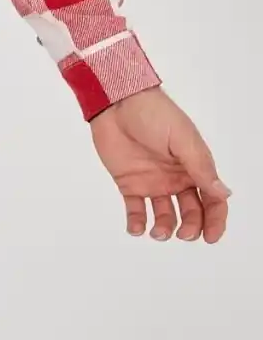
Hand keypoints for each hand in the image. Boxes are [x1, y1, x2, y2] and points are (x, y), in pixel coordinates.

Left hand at [89, 85, 230, 241]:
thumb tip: (224, 193)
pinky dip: (137, 223)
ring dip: (165, 229)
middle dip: (191, 227)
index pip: (212, 199)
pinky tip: (137, 229)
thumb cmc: (153, 112)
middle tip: (184, 234)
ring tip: (158, 232)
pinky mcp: (129, 183)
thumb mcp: (182, 138)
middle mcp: (176, 177)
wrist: (115, 101)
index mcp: (193, 165)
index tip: (211, 237)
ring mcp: (153, 181)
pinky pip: (135, 210)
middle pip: (192, 212)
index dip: (215, 220)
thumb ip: (200, 167)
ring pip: (165, 215)